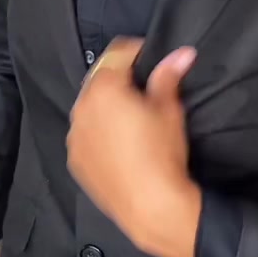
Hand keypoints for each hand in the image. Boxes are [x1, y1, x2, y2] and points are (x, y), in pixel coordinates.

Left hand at [67, 39, 201, 256]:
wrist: (150, 206)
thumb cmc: (162, 153)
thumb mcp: (169, 111)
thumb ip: (169, 77)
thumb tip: (182, 53)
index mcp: (104, 89)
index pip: (116, 53)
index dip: (136, 50)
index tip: (149, 56)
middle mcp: (81, 107)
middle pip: (98, 78)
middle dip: (117, 76)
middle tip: (141, 86)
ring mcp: (74, 135)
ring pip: (88, 106)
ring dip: (104, 103)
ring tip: (128, 115)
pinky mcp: (75, 158)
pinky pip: (84, 133)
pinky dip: (97, 129)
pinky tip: (116, 141)